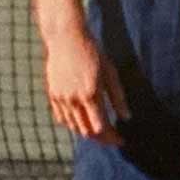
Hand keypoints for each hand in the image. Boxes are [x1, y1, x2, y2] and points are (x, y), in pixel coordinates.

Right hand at [44, 31, 128, 145]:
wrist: (66, 39)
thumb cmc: (93, 53)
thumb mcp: (110, 73)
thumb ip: (118, 97)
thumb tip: (127, 118)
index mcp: (90, 94)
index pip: (101, 127)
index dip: (112, 138)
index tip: (121, 140)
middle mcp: (73, 99)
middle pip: (86, 131)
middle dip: (102, 139)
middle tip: (113, 139)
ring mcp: (60, 98)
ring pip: (73, 127)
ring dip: (87, 133)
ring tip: (101, 133)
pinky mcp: (52, 95)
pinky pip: (62, 118)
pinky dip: (73, 125)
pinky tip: (83, 124)